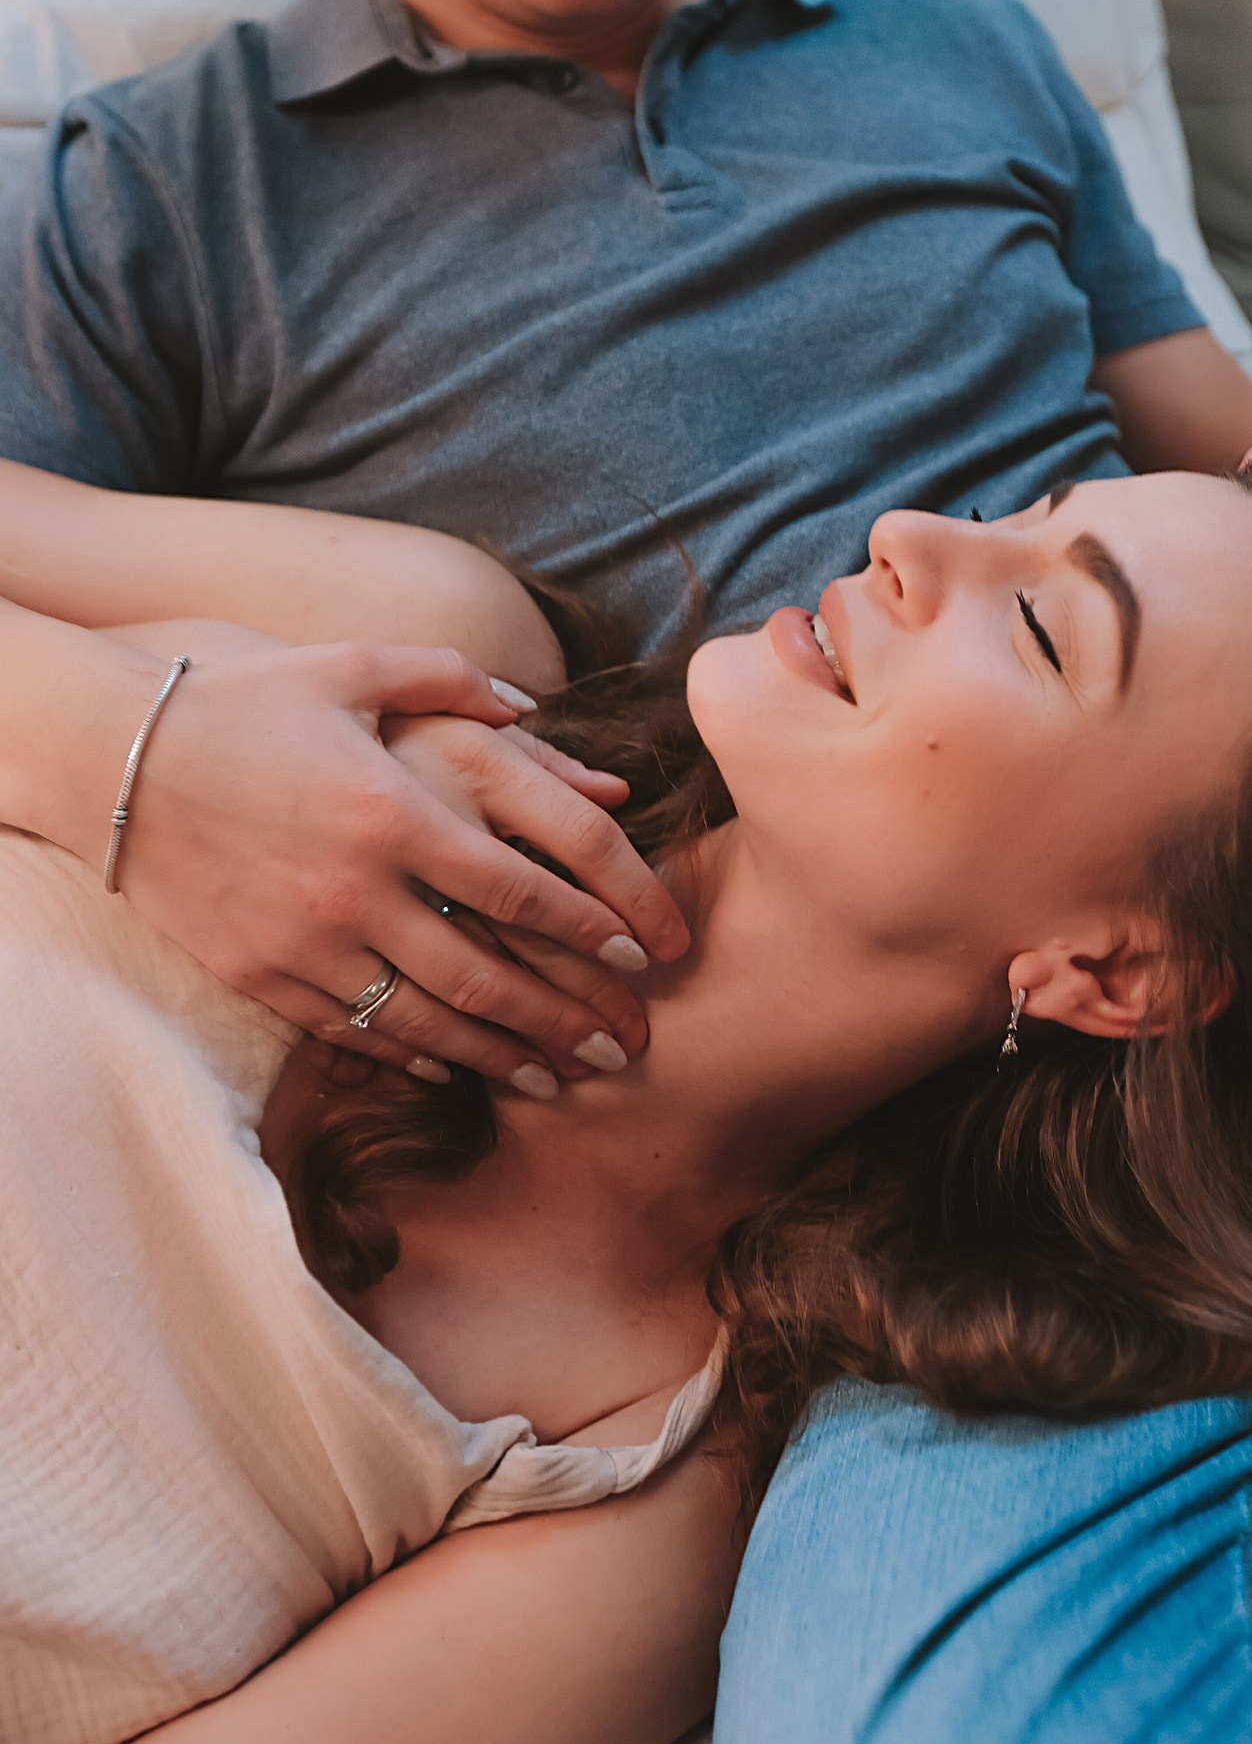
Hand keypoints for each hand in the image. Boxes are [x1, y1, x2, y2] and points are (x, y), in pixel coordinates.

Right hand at [106, 641, 688, 1091]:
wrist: (113, 756)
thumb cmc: (244, 701)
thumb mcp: (351, 667)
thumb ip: (452, 681)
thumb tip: (531, 706)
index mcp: (393, 811)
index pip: (522, 889)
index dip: (595, 926)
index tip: (646, 954)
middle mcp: (355, 890)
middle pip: (488, 977)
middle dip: (568, 1017)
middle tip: (629, 1044)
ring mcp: (304, 942)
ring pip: (425, 1023)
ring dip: (501, 1056)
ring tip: (558, 1076)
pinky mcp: (259, 974)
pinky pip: (351, 1030)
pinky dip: (411, 1053)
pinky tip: (454, 1063)